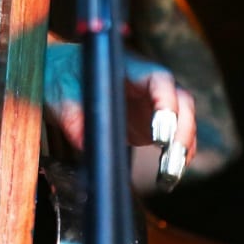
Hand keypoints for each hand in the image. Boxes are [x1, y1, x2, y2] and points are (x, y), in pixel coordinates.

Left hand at [43, 40, 196, 186]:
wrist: (60, 80)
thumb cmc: (62, 81)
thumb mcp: (62, 98)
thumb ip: (75, 120)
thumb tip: (86, 144)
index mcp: (129, 67)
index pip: (158, 79)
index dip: (166, 103)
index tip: (159, 133)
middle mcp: (148, 83)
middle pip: (181, 100)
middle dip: (182, 129)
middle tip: (171, 157)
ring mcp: (153, 103)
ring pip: (183, 120)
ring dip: (182, 147)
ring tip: (169, 174)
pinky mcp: (151, 123)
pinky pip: (174, 137)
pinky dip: (177, 155)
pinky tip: (169, 176)